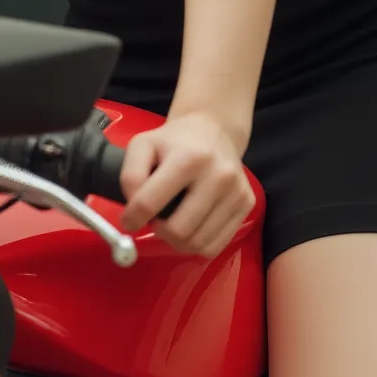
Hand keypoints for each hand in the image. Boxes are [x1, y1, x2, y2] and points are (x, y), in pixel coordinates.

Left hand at [118, 111, 254, 259]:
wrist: (215, 131)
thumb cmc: (175, 141)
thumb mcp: (143, 145)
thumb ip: (130, 175)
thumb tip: (134, 209)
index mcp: (189, 157)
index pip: (150, 202)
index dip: (132, 218)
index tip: (129, 220)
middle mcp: (219, 175)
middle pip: (178, 230)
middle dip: (159, 231)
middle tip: (156, 221)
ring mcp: (237, 191)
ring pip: (198, 244)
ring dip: (177, 241)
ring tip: (172, 223)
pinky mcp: (248, 204)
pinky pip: (216, 246)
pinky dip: (197, 245)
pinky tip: (191, 227)